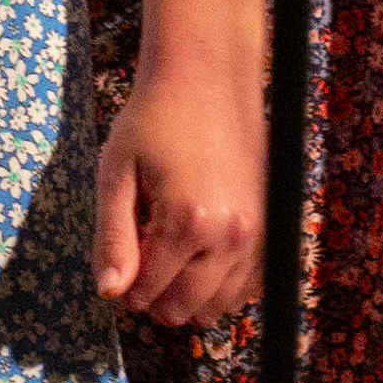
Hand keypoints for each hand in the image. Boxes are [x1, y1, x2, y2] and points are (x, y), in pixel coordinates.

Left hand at [88, 36, 262, 328]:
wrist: (208, 75)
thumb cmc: (153, 118)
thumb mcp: (116, 173)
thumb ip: (113, 237)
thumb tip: (110, 293)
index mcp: (186, 223)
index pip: (148, 292)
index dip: (125, 288)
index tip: (119, 264)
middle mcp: (230, 235)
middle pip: (186, 308)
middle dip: (155, 298)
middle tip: (140, 263)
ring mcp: (257, 231)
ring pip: (221, 304)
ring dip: (190, 296)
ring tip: (169, 259)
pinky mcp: (271, 222)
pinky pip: (250, 283)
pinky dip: (223, 285)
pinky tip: (201, 259)